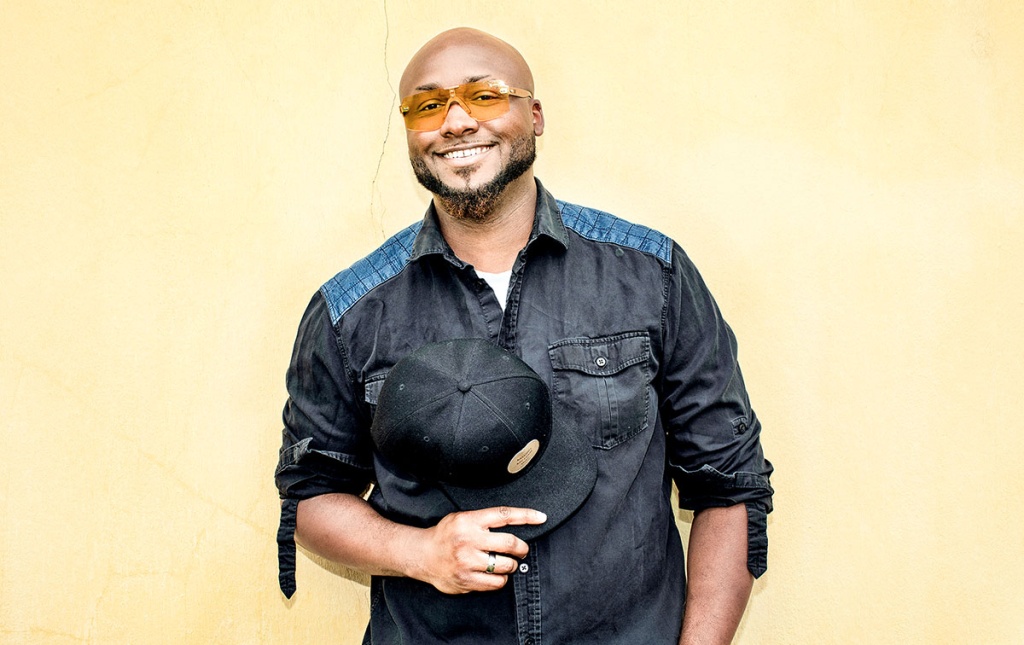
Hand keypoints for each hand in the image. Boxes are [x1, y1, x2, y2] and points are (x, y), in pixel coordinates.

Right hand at [412, 506, 545, 593]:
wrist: (423, 555)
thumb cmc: (446, 535)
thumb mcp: (462, 518)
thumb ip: (485, 519)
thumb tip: (516, 522)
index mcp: (470, 521)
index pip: (504, 515)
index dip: (526, 516)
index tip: (541, 518)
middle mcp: (469, 540)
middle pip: (510, 543)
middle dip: (522, 548)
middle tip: (522, 549)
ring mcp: (468, 562)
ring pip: (506, 565)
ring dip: (511, 565)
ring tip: (506, 562)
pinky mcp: (467, 580)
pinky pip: (496, 582)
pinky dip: (500, 579)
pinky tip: (494, 574)